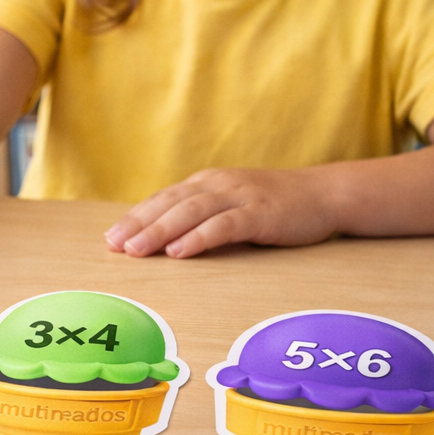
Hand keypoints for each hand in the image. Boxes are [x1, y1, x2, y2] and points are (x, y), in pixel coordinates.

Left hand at [104, 167, 337, 258]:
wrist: (323, 194)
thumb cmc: (272, 206)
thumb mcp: (230, 205)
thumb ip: (200, 216)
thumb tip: (162, 239)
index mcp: (205, 183)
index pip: (162, 199)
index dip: (135, 217)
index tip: (110, 238)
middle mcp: (217, 185)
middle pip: (170, 204)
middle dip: (139, 225)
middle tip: (114, 246)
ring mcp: (239, 197)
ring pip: (191, 212)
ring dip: (161, 231)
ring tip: (137, 251)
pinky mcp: (261, 214)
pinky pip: (225, 225)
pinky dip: (200, 237)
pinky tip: (180, 252)